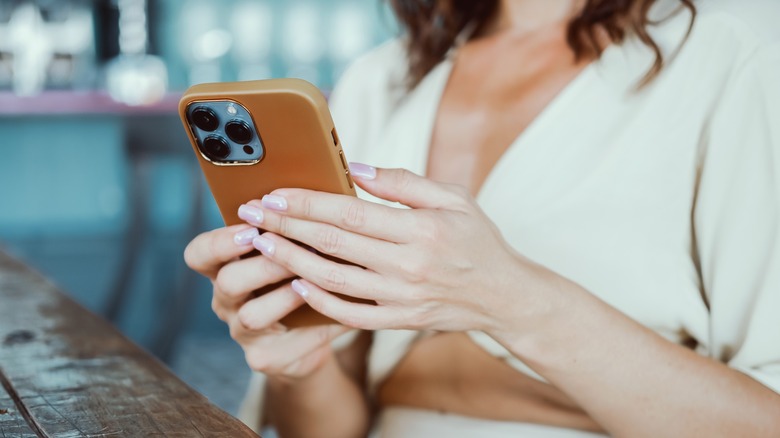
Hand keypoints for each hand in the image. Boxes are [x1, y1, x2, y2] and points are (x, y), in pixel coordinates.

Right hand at [183, 224, 351, 379]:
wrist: (313, 333)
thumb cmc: (302, 276)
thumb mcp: (291, 250)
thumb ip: (293, 228)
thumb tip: (324, 195)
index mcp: (224, 267)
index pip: (199, 253)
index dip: (219, 241)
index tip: (249, 227)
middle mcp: (226, 300)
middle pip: (226, 282)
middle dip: (261, 264)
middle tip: (293, 253)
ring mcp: (243, 332)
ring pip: (251, 316)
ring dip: (285, 296)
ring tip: (314, 281)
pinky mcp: (265, 359)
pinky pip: (290, 344)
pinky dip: (317, 325)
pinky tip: (341, 311)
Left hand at [239, 163, 540, 333]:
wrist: (503, 294)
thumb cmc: (477, 239)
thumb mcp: (453, 196)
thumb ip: (403, 182)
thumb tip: (354, 166)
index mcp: (422, 228)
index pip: (350, 213)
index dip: (307, 202)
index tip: (274, 193)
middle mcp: (409, 266)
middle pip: (333, 244)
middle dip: (285, 226)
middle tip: (251, 213)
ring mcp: (402, 298)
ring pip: (332, 280)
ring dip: (291, 261)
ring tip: (262, 244)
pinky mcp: (398, 321)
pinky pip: (350, 314)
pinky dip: (319, 300)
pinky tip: (296, 282)